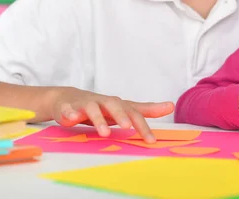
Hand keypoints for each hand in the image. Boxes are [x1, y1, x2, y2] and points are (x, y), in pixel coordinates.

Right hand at [50, 87, 174, 142]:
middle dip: (121, 116)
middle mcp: (104, 102)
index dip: (143, 126)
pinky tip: (71, 119)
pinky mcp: (69, 108)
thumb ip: (146, 109)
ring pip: (92, 109)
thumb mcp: (124, 108)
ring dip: (98, 119)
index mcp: (118, 105)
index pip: (134, 113)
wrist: (69, 99)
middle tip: (128, 127)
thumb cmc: (102, 106)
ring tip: (104, 132)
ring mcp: (86, 104)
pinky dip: (70, 114)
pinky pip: (68, 110)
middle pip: (115, 106)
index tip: (152, 140)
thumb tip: (170, 105)